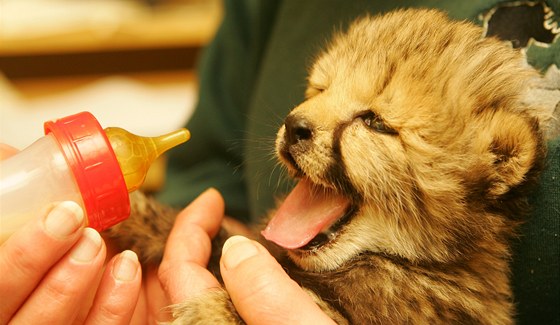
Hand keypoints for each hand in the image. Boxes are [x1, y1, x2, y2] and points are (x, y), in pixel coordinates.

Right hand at [0, 144, 141, 323]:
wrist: (50, 285)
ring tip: (96, 240)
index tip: (55, 212)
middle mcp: (10, 322)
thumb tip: (8, 156)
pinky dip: (114, 302)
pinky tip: (127, 267)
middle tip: (72, 219)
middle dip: (42, 260)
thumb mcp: (12, 231)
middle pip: (17, 309)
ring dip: (76, 280)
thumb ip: (10, 205)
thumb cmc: (29, 258)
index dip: (20, 251)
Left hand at [157, 188, 334, 323]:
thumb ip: (266, 294)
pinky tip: (245, 266)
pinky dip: (224, 278)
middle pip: (180, 281)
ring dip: (207, 258)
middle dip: (193, 238)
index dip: (189, 227)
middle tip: (215, 212)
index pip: (179, 271)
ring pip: (197, 293)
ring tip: (227, 232)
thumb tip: (236, 249)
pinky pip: (214, 305)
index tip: (212, 199)